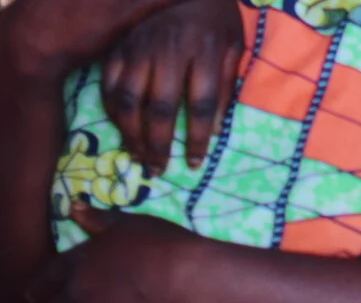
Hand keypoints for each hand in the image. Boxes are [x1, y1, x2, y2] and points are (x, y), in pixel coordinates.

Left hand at [25, 204, 203, 302]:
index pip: (46, 275)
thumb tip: (74, 207)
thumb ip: (98, 220)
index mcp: (79, 262)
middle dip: (53, 298)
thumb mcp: (127, 225)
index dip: (42, 282)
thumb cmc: (156, 244)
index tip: (38, 288)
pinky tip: (113, 301)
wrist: (182, 277)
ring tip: (90, 298)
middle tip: (60, 297)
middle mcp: (79, 290)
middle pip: (52, 301)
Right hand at [103, 0, 243, 174]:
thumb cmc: (215, 8)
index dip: (198, 139)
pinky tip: (120, 126)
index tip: (194, 162)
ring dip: (131, 136)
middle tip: (159, 169)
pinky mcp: (119, 44)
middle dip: (160, 147)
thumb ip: (226, 80)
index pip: (202, 106)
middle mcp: (171, 52)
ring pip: (128, 103)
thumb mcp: (233, 38)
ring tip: (138, 156)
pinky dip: (111, 110)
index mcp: (206, 49)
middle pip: (161, 111)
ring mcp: (140, 48)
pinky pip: (108, 85)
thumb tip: (217, 126)